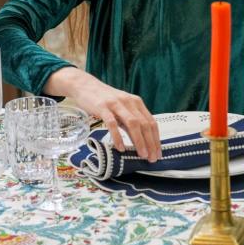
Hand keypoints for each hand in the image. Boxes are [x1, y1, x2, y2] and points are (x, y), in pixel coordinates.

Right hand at [44, 68, 160, 161]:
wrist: (85, 86)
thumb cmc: (105, 100)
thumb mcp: (121, 109)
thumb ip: (130, 122)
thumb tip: (141, 142)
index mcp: (136, 102)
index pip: (151, 122)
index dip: (156, 139)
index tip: (158, 153)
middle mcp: (129, 102)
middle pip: (144, 124)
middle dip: (151, 143)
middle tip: (152, 158)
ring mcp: (116, 104)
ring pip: (133, 124)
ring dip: (139, 141)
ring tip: (142, 155)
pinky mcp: (102, 107)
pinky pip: (112, 124)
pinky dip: (118, 137)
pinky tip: (120, 148)